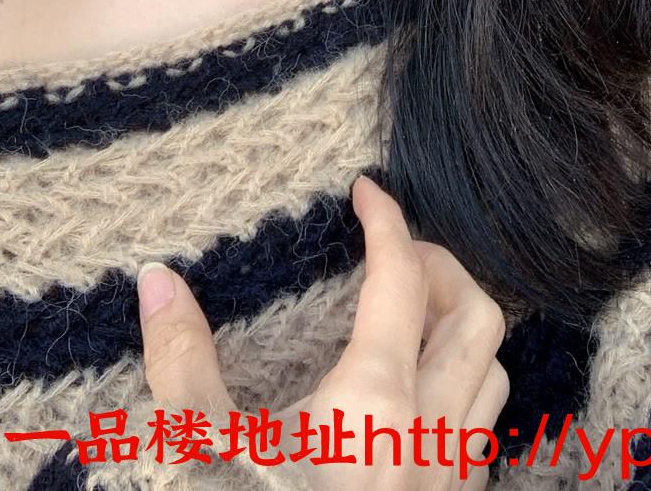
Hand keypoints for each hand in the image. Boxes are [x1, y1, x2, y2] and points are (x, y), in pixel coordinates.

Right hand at [135, 173, 510, 487]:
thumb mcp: (201, 456)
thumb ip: (180, 365)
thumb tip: (158, 280)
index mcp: (376, 398)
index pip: (403, 275)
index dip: (388, 220)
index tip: (366, 188)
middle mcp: (432, 431)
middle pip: (477, 313)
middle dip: (443, 265)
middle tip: (393, 250)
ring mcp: (452, 479)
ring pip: (492, 371)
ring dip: (462, 326)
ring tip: (412, 311)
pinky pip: (482, 428)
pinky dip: (463, 385)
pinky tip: (414, 400)